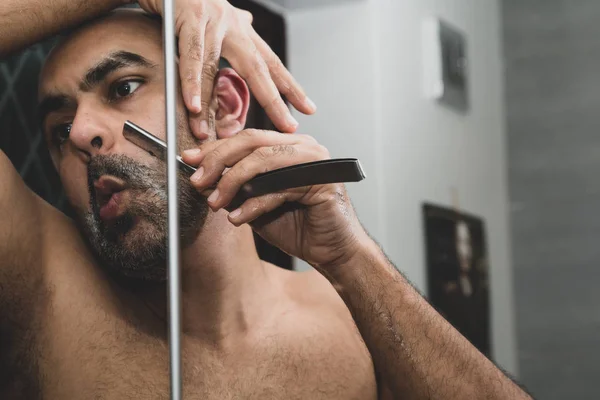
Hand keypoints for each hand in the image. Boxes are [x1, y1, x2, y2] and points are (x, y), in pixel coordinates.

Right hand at [137, 0, 315, 136]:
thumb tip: (248, 22)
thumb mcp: (217, 13)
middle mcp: (232, 26)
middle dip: (274, 100)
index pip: (271, 63)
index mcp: (241, 30)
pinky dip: (191, 84)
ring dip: (210, 105)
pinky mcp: (188, 18)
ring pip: (216, 69)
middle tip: (287, 125)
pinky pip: (190, 57)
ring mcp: (212, 22)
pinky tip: (192, 105)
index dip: (290, 87)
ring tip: (209, 130)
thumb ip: (233, 24)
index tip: (307, 108)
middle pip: (258, 68)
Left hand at [181, 130, 367, 266]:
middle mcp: (303, 147)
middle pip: (251, 141)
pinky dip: (253, 204)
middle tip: (198, 181)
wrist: (333, 252)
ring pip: (262, 160)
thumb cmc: (298, 228)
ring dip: (232, 183)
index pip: (246, 138)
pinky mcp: (321, 180)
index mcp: (288, 147)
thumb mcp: (255, 205)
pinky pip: (277, 187)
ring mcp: (314, 161)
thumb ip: (234, 189)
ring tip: (215, 204)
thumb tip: (201, 178)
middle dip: (218, 160)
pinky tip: (237, 218)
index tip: (189, 161)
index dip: (215, 148)